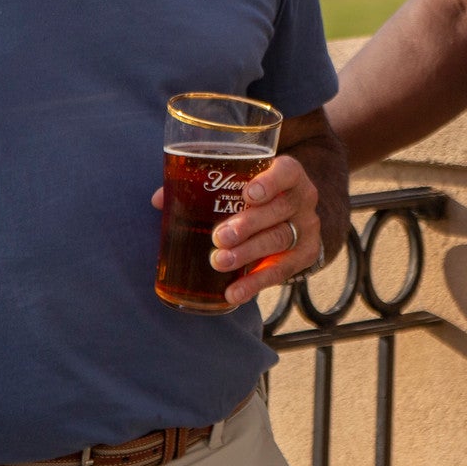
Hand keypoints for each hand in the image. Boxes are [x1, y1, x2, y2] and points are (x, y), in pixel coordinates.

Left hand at [151, 152, 324, 307]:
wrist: (292, 216)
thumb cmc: (256, 196)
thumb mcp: (240, 184)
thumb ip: (203, 187)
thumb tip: (160, 199)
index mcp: (288, 175)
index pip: (287, 172)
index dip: (270, 182)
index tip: (248, 194)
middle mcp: (302, 199)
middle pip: (279, 211)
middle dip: (248, 225)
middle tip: (220, 237)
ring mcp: (306, 228)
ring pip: (279, 240)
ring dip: (248, 253)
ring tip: (220, 262)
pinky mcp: (304, 256)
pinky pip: (281, 271)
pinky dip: (255, 283)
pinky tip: (233, 292)